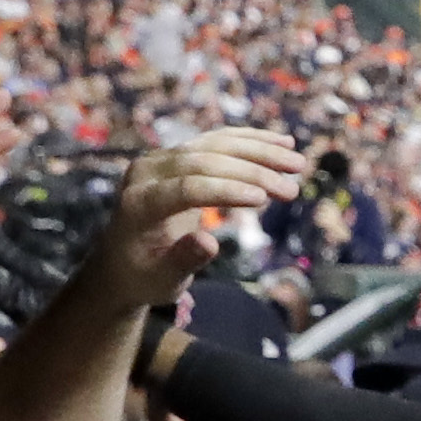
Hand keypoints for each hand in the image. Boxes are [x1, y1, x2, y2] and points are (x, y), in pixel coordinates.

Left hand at [90, 128, 303, 310]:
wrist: (123, 262)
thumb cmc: (144, 277)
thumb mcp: (163, 280)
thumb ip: (183, 260)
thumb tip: (209, 243)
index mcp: (138, 203)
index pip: (186, 187)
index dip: (226, 191)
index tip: (264, 199)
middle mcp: (146, 172)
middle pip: (204, 161)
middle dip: (252, 172)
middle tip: (292, 189)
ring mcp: (161, 159)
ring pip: (214, 144)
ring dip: (259, 151)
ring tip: (297, 163)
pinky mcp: (177, 155)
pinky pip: (217, 141)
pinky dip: (250, 142)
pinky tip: (282, 141)